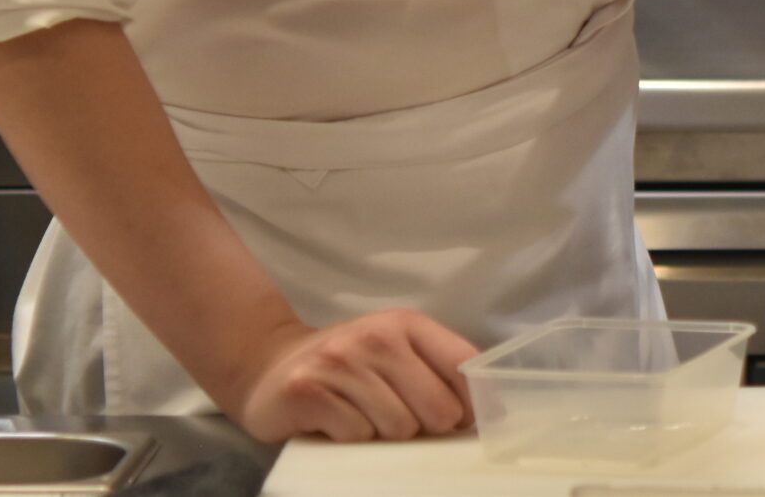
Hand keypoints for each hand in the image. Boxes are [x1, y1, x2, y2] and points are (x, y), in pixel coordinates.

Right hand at [228, 310, 477, 443]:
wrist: (270, 366)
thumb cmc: (349, 367)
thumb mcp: (395, 353)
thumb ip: (438, 372)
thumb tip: (494, 412)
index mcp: (407, 324)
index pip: (464, 366)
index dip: (473, 404)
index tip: (465, 424)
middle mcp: (376, 336)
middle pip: (437, 408)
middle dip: (427, 428)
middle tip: (403, 423)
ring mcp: (340, 362)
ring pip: (398, 427)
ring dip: (385, 436)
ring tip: (364, 418)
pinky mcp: (307, 391)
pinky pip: (357, 435)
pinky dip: (352, 440)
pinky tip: (336, 423)